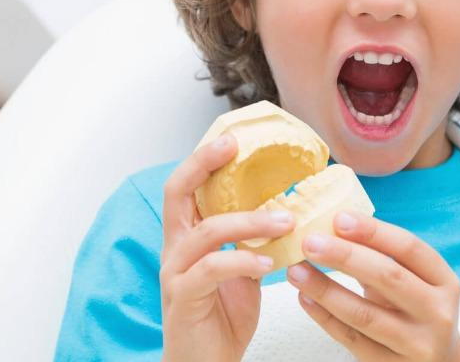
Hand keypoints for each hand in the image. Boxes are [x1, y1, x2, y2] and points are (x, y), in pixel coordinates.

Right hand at [160, 135, 296, 361]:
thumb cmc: (220, 320)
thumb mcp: (242, 272)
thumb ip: (250, 242)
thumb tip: (284, 212)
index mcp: (186, 238)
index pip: (185, 187)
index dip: (204, 159)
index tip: (232, 139)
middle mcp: (175, 249)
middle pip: (177, 193)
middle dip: (204, 164)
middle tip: (234, 148)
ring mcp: (175, 273)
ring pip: (205, 231)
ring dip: (248, 221)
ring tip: (284, 220)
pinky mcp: (183, 299)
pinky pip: (210, 269)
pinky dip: (241, 260)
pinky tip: (266, 261)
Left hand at [285, 212, 459, 360]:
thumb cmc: (416, 309)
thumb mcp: (415, 281)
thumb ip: (382, 256)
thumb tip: (332, 225)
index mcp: (444, 282)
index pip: (410, 249)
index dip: (374, 231)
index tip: (338, 218)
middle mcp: (437, 313)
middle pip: (388, 277)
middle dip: (345, 256)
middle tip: (310, 241)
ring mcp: (416, 344)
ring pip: (364, 314)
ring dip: (325, 289)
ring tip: (296, 270)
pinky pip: (351, 339)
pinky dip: (324, 317)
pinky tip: (304, 298)